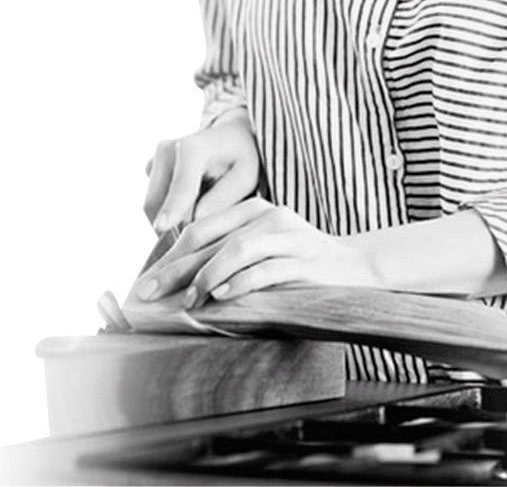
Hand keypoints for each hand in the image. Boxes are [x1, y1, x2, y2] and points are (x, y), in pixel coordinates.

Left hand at [134, 198, 373, 305]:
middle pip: (211, 239)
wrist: (355, 266)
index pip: (201, 228)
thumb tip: (180, 283)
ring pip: (236, 250)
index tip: (146, 282)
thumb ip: (230, 255)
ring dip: (206, 277)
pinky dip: (239, 283)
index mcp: (254, 209)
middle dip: (176, 269)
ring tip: (188, 302)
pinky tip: (221, 296)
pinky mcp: (303, 259)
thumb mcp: (264, 250)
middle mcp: (269, 216)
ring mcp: (287, 236)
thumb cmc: (300, 264)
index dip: (169, 256)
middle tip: (149, 294)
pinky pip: (265, 269)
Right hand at [143, 110, 259, 232]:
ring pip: (152, 206)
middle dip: (173, 226)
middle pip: (157, 202)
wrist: (230, 136)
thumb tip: (195, 220)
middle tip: (202, 237)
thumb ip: (222, 198)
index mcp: (193, 149)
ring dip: (171, 221)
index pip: (181, 186)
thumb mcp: (246, 177)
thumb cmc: (242, 158)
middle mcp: (166, 150)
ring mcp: (155, 159)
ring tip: (202, 216)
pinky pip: (154, 202)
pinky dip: (168, 213)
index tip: (161, 227)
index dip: (172, 208)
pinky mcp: (150, 170)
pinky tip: (192, 206)